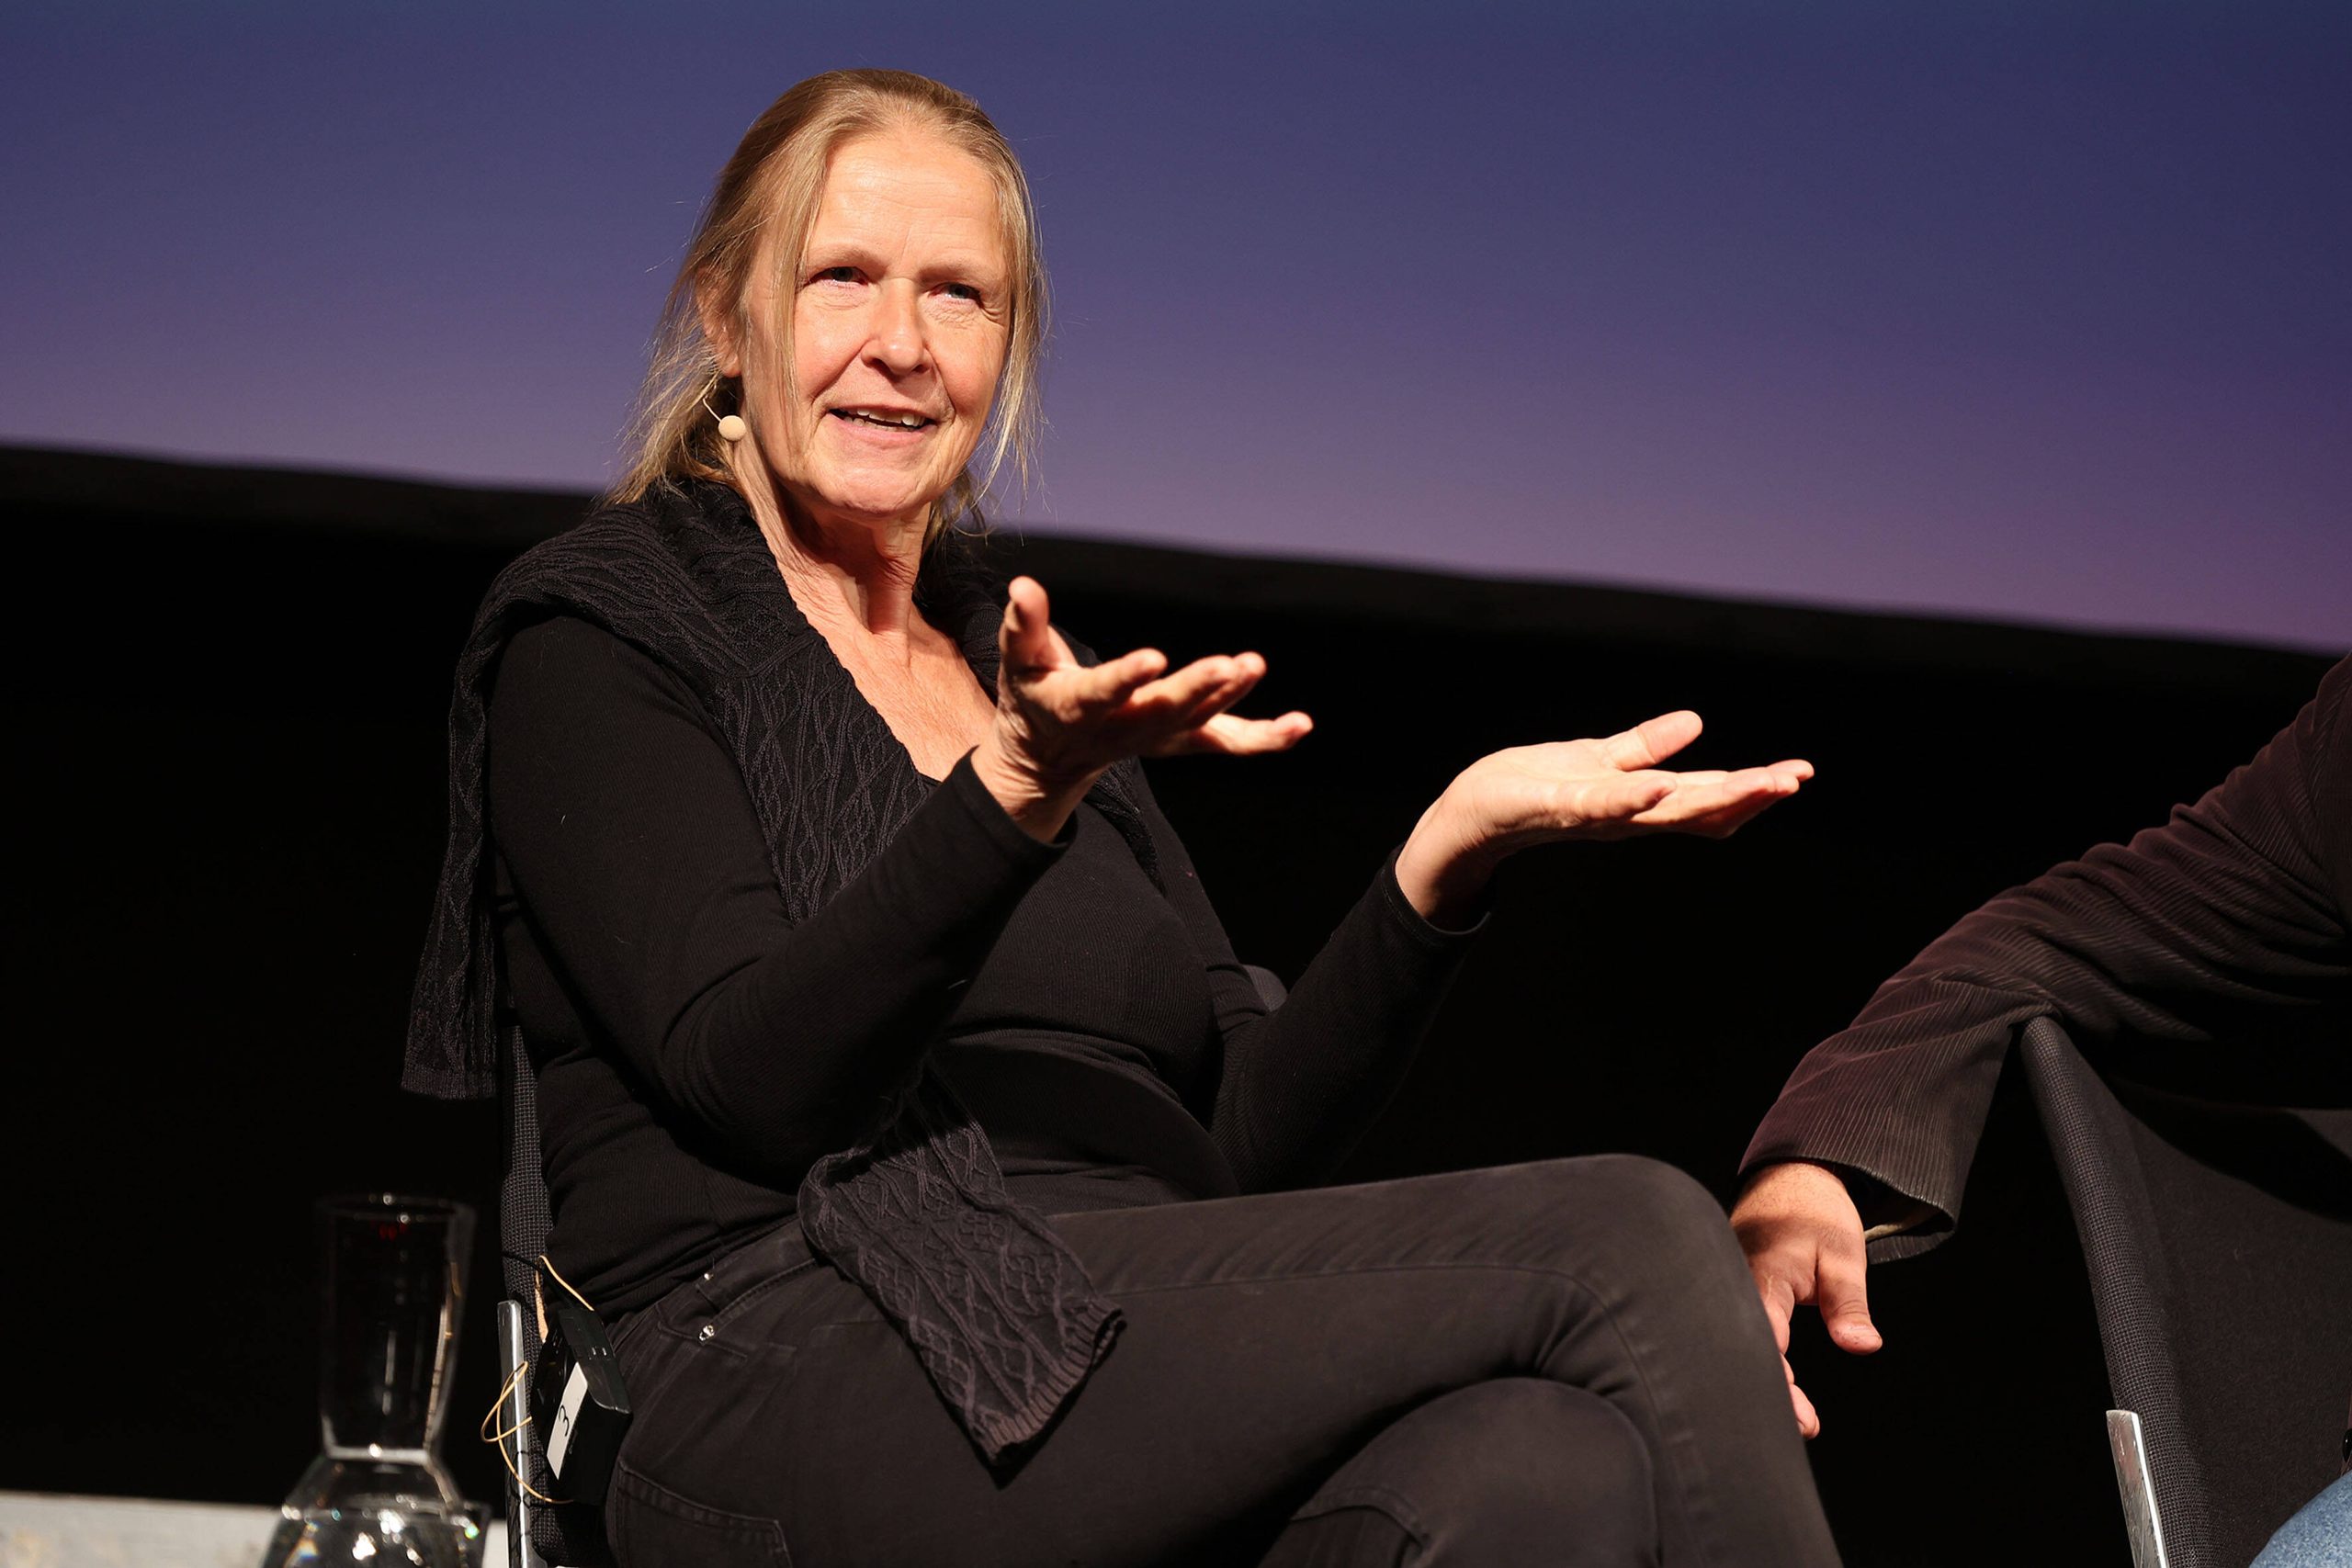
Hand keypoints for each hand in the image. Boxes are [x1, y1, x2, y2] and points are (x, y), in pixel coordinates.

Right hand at [973, 576, 1311, 837]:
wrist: (1047, 757)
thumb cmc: (1033, 696)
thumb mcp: (1018, 662)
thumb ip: (1023, 625)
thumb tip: (1024, 584)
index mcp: (1077, 708)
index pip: (1103, 694)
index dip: (1127, 679)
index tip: (1154, 659)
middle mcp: (1122, 730)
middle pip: (1162, 713)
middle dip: (1197, 690)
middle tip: (1229, 665)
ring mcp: (1158, 739)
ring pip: (1199, 723)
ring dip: (1229, 698)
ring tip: (1252, 665)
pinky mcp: (1185, 740)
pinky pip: (1229, 743)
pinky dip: (1266, 739)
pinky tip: (1302, 725)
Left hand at [1394, 710, 1812, 921]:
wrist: (1473, 812)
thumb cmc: (1533, 787)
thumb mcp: (1599, 761)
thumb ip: (1645, 748)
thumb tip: (1697, 723)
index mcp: (1641, 800)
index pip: (1707, 794)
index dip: (1754, 786)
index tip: (1800, 774)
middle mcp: (1626, 815)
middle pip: (1698, 808)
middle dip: (1749, 794)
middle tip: (1795, 780)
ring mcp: (1595, 816)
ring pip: (1661, 811)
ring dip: (1709, 798)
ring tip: (1755, 781)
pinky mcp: (1557, 809)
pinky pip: (1599, 807)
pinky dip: (1630, 801)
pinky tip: (1658, 788)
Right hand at [1729, 1160, 1881, 1437]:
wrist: (1790, 1174)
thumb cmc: (1815, 1212)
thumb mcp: (1843, 1255)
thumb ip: (1848, 1303)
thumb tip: (1863, 1346)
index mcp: (1762, 1277)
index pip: (1766, 1341)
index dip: (1780, 1382)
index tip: (1803, 1417)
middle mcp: (1735, 1284)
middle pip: (1743, 1349)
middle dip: (1770, 1390)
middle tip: (1805, 1426)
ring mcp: (1727, 1285)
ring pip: (1734, 1339)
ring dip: (1761, 1375)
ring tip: (1795, 1414)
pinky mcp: (1729, 1287)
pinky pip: (1734, 1326)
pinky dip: (1753, 1355)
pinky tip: (1772, 1379)